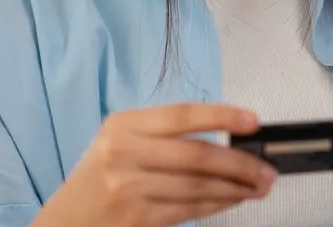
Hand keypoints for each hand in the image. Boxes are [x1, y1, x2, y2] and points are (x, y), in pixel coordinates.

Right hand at [35, 103, 275, 226]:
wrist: (65, 221)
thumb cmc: (101, 175)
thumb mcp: (121, 141)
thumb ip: (164, 135)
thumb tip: (226, 137)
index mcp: (123, 125)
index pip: (181, 115)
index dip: (222, 116)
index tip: (253, 121)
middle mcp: (123, 153)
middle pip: (197, 154)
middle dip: (240, 162)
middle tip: (267, 168)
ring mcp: (129, 188)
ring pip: (198, 186)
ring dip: (236, 187)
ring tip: (259, 185)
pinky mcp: (137, 219)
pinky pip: (189, 210)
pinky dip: (218, 204)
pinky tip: (234, 199)